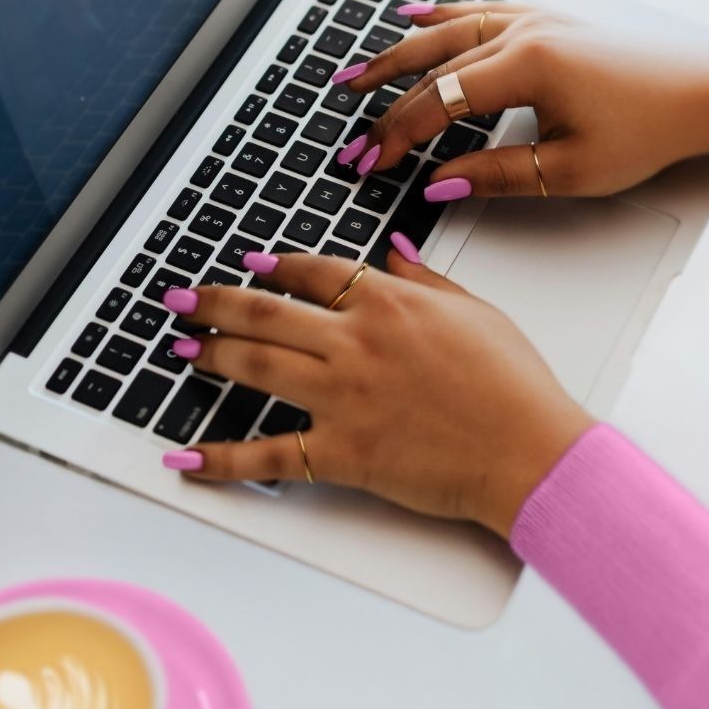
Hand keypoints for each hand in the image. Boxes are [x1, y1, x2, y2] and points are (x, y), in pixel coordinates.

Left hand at [160, 250, 590, 538]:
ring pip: (257, 366)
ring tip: (178, 349)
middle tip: (180, 299)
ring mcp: (344, 396)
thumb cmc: (513, 383)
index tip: (249, 263)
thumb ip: (426, 277)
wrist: (530, 450)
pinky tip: (185, 457)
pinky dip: (222, 458)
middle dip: (214, 302)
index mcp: (388, 302)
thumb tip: (395, 251)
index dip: (274, 265)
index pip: (314, 271)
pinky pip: (269, 455)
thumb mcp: (474, 310)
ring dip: (210, 354)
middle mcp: (355, 341)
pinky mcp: (342, 452)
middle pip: (266, 312)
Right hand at [334, 4, 708, 197]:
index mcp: (526, 66)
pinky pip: (476, 9)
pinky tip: (413, 15)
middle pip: (431, 64)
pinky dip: (440, 15)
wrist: (705, 88)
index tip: (372, 161)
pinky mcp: (544, 18)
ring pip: (445, 31)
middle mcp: (522, 31)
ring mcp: (531, 18)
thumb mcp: (573, 170)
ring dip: (396, 53)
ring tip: (357, 73)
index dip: (398, 134)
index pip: (438, 101)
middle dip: (385, 100)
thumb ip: (497, 176)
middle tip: (352, 128)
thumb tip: (439, 183)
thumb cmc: (650, 127)